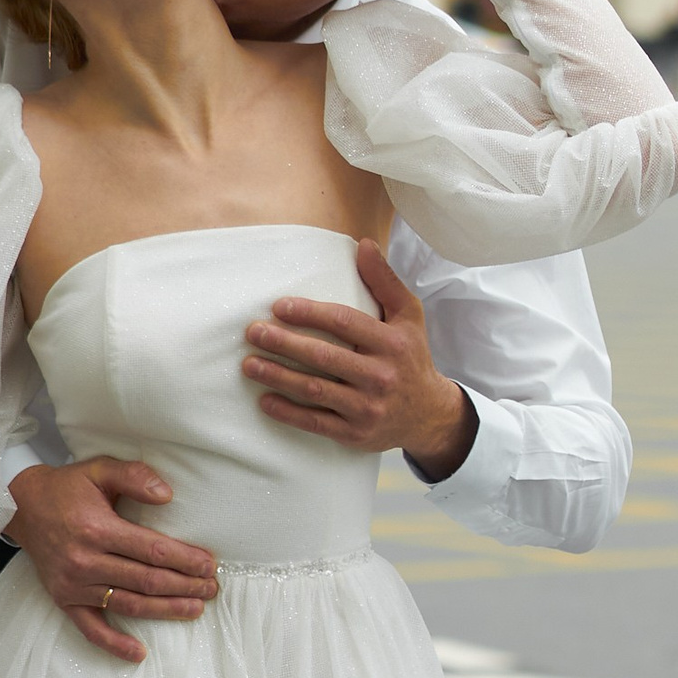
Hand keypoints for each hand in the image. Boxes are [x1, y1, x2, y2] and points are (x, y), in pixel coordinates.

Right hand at [7, 456, 218, 664]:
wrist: (20, 506)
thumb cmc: (66, 488)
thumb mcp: (99, 469)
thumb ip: (134, 476)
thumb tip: (167, 495)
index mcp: (97, 529)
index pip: (153, 550)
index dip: (185, 560)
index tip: (209, 565)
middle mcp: (85, 561)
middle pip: (147, 580)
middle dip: (185, 586)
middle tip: (211, 588)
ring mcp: (74, 585)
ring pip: (128, 604)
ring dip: (165, 610)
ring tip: (195, 609)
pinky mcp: (64, 600)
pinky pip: (91, 629)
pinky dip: (114, 644)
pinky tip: (139, 653)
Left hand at [243, 240, 478, 478]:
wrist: (428, 414)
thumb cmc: (411, 357)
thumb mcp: (409, 316)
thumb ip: (385, 280)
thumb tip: (364, 244)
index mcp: (392, 343)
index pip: (345, 323)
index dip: (310, 313)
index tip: (278, 307)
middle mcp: (381, 376)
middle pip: (324, 357)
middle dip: (284, 344)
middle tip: (253, 332)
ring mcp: (368, 408)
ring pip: (315, 391)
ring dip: (278, 377)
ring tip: (249, 364)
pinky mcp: (355, 433)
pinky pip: (316, 422)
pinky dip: (288, 412)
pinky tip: (265, 400)